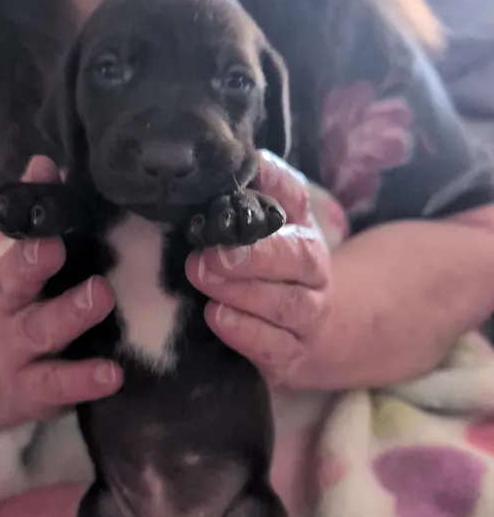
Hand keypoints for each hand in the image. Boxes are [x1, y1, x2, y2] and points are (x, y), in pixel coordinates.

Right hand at [0, 156, 122, 422]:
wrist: (8, 376)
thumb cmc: (39, 306)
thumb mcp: (40, 266)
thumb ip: (46, 217)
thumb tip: (46, 162)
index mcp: (18, 277)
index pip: (18, 243)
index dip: (30, 221)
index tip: (47, 196)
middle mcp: (15, 309)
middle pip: (17, 283)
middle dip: (37, 263)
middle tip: (61, 246)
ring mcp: (23, 352)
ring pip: (39, 332)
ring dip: (68, 314)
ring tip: (101, 297)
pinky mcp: (38, 390)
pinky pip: (57, 385)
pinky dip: (82, 380)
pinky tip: (112, 373)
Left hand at [186, 151, 330, 388]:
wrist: (304, 333)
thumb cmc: (267, 272)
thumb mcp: (261, 231)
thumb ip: (251, 195)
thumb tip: (239, 158)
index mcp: (301, 231)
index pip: (294, 200)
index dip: (273, 187)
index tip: (242, 182)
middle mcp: (312, 274)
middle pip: (297, 259)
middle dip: (253, 255)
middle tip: (208, 253)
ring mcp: (307, 319)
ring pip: (286, 306)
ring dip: (243, 292)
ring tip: (204, 279)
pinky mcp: (290, 358)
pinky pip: (275, 348)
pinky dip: (246, 333)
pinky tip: (216, 318)